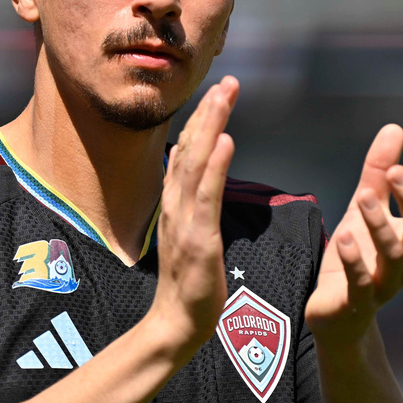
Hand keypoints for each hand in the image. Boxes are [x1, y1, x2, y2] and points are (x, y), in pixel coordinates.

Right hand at [149, 76, 238, 356]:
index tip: (219, 90)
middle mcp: (174, 202)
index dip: (203, 118)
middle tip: (227, 81)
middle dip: (209, 111)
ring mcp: (183, 219)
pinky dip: (214, 166)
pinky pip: (206, 196)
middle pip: (190, 147)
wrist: (178, 321)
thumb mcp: (189, 230)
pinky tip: (226, 141)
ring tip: (225, 96)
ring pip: (195, 162)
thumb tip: (200, 173)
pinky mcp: (197, 238)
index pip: (188, 150)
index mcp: (174, 200)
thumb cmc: (190, 278)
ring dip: (211, 126)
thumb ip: (193, 200)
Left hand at [305, 124, 402, 346]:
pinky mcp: (357, 303)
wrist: (336, 313)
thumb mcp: (364, 207)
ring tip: (363, 198)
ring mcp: (385, 286)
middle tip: (396, 172)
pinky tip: (346, 237)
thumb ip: (378, 172)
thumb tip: (394, 128)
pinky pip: (362, 284)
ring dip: (381, 225)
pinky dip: (355, 261)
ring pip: (394, 257)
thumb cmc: (358, 255)